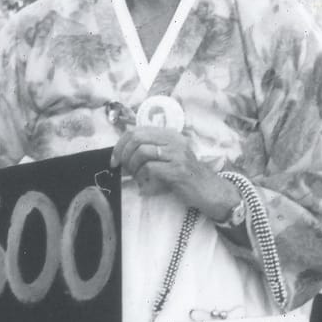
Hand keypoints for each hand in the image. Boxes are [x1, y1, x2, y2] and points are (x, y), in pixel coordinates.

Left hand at [110, 125, 239, 220]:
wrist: (207, 190)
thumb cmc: (183, 176)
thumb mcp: (167, 158)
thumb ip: (149, 150)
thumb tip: (121, 150)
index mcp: (169, 134)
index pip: (136, 130)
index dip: (120, 145)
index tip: (114, 160)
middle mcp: (174, 140)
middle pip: (137, 138)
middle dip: (123, 155)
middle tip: (122, 169)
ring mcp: (177, 154)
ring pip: (142, 152)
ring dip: (133, 168)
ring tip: (138, 178)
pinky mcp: (178, 169)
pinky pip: (150, 169)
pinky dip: (143, 179)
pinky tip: (146, 186)